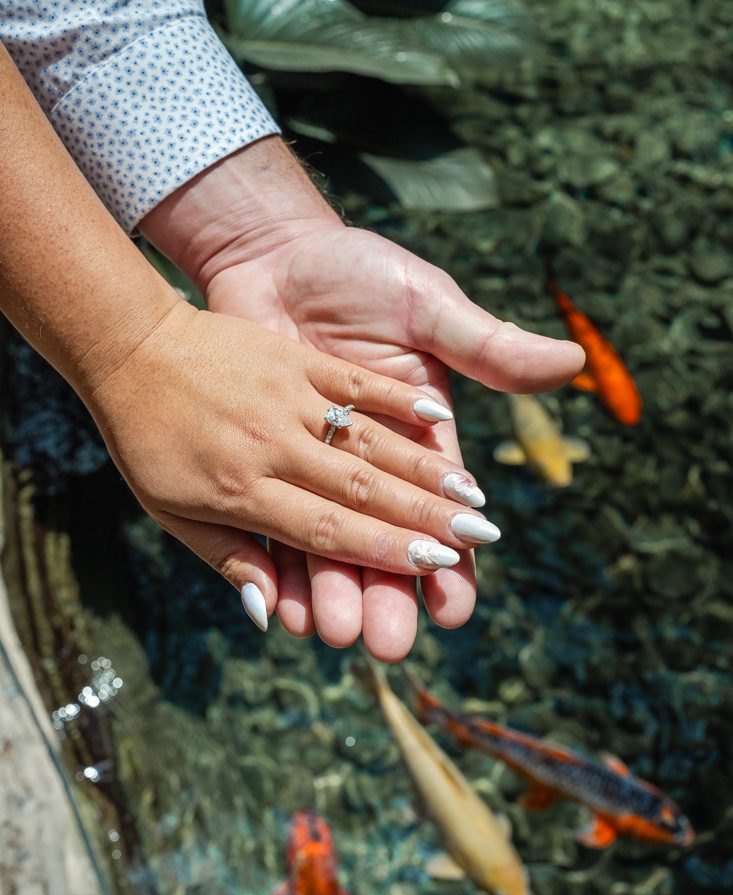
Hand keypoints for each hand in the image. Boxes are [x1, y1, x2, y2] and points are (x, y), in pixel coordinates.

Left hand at [86, 298, 498, 630]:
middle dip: (422, 517)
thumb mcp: (168, 507)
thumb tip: (270, 614)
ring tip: (470, 491)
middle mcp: (272, 450)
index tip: (437, 568)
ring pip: (365, 441)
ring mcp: (285, 400)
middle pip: (359, 491)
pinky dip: (392, 395)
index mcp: (243, 494)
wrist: (129, 340)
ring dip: (420, 466)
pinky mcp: (288, 359)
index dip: (386, 553)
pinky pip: (349, 381)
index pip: (330, 532)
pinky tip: (436, 412)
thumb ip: (229, 556)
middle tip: (476, 540)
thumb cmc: (147, 436)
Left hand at [141, 138, 583, 658]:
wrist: (271, 251)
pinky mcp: (256, 453)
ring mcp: (308, 460)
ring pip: (324, 535)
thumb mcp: (426, 303)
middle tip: (390, 643)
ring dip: (332, 587)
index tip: (453, 608)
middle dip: (388, 592)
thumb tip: (574, 364)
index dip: (451, 558)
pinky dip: (275, 554)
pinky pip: (268, 510)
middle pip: (381, 534)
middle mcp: (364, 458)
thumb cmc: (357, 271)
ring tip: (334, 629)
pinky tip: (279, 598)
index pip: (439, 506)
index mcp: (414, 432)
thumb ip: (487, 343)